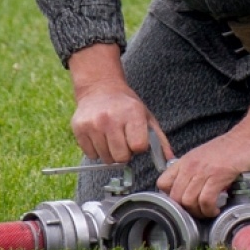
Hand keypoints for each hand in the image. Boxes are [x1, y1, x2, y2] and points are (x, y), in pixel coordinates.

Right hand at [67, 43, 172, 165]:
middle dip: (124, 153)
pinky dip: (96, 150)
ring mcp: (93, 124)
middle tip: (123, 140)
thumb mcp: (146, 117)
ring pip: (106, 158)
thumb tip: (171, 161)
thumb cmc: (127, 106)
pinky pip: (91, 155)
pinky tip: (100, 136)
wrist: (100, 88)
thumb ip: (160, 140)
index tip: (136, 139)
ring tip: (111, 137)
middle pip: (121, 157)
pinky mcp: (79, 128)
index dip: (138, 146)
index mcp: (132, 113)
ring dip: (110, 152)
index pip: (138, 146)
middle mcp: (110, 118)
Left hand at [157, 101, 249, 218]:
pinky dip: (211, 210)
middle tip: (200, 212)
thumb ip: (196, 171)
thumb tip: (191, 192)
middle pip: (175, 198)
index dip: (171, 198)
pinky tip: (218, 208)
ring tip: (210, 211)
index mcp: (186, 161)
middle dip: (187, 211)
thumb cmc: (233, 148)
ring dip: (200, 212)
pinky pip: (206, 200)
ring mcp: (204, 170)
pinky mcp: (219, 175)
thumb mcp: (206, 157)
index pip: (162, 183)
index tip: (184, 203)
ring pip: (188, 201)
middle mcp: (191, 165)